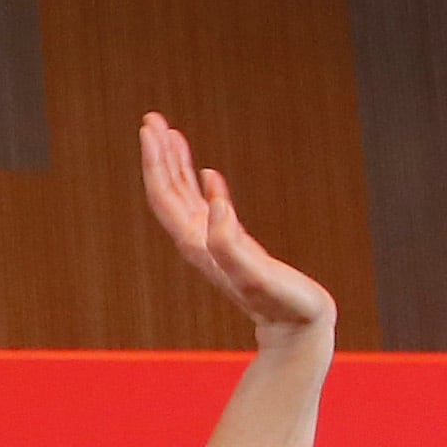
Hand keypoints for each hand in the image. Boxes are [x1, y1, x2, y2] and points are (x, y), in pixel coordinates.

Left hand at [139, 113, 333, 338]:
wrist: (295, 327)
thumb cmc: (282, 303)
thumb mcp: (256, 274)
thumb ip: (231, 241)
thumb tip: (213, 197)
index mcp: (198, 244)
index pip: (166, 195)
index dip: (157, 162)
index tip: (151, 129)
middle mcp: (198, 241)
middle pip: (167, 190)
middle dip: (158, 154)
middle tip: (152, 119)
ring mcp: (212, 241)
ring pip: (184, 195)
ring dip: (173, 163)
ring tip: (167, 131)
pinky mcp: (230, 243)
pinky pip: (206, 205)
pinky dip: (198, 181)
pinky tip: (200, 168)